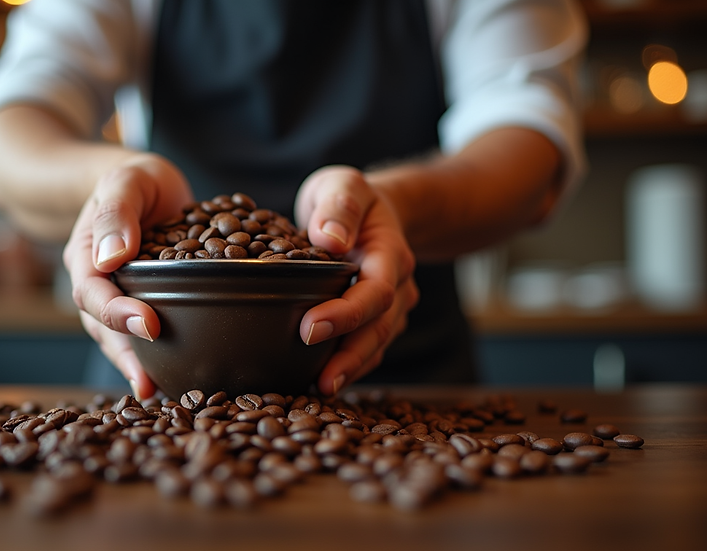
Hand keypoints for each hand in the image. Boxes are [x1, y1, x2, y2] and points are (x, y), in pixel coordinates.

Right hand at [62, 153, 192, 398]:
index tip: (149, 325)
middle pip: (103, 328)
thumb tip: (112, 255)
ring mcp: (119, 298)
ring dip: (139, 367)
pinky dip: (158, 357)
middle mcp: (98, 284)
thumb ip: (116, 212)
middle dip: (126, 357)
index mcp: (86, 256)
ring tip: (162, 393)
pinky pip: (145, 335)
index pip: (94, 292)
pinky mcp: (145, 304)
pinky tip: (177, 378)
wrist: (141, 183)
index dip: (117, 312)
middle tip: (150, 384)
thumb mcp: (125, 179)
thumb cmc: (133, 177)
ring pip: (122, 339)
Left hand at [294, 166, 417, 394]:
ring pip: (376, 345)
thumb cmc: (350, 198)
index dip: (345, 314)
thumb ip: (339, 206)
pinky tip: (321, 384)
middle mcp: (397, 285)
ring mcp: (391, 307)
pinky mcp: (376, 322)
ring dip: (350, 370)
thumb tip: (330, 240)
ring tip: (320, 391)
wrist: (373, 211)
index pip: (374, 291)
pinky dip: (349, 368)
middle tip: (320, 381)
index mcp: (390, 253)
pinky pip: (367, 350)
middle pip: (379, 329)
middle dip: (350, 357)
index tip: (309, 328)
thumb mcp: (343, 184)